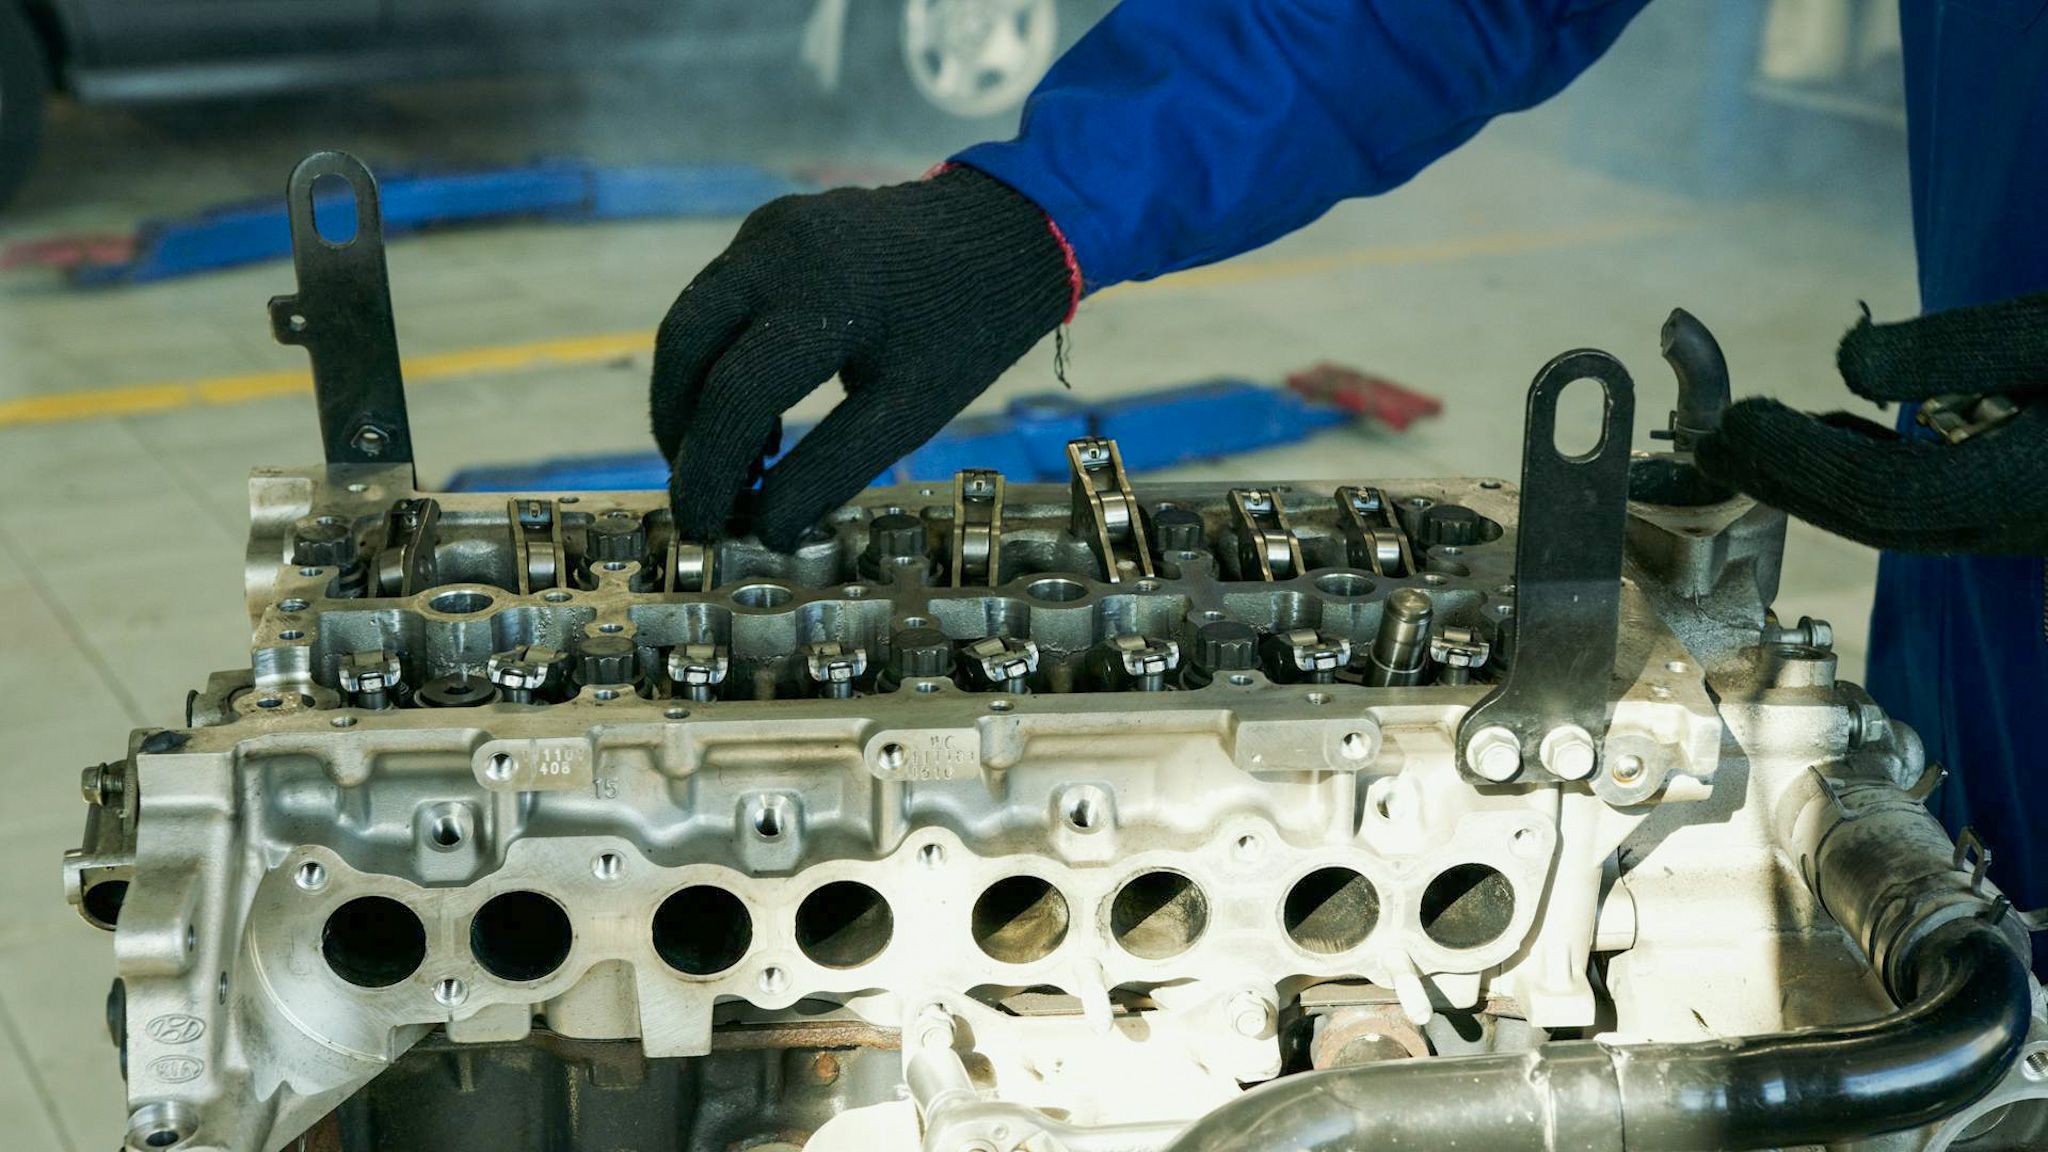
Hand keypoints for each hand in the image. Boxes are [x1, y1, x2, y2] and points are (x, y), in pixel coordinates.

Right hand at [650, 167, 1073, 548]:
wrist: (1000, 228)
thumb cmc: (966, 327)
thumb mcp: (911, 409)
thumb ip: (834, 468)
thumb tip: (767, 530)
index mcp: (826, 298)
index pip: (735, 396)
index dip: (711, 471)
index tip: (707, 524)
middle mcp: (780, 251)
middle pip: (684, 350)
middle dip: (681, 431)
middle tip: (702, 494)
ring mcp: (766, 230)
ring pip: (687, 322)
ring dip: (691, 396)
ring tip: (734, 461)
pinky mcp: (766, 226)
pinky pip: (715, 299)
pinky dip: (716, 359)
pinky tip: (754, 411)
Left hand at [1694, 294, 2047, 552]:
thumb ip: (1954, 348)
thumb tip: (1848, 358)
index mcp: (2029, 484)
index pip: (1885, 492)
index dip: (1800, 459)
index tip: (1737, 423)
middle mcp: (2019, 522)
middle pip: (1877, 519)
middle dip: (1785, 480)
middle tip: (1710, 447)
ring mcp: (2017, 525)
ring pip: (1896, 520)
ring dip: (1814, 481)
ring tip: (1743, 440)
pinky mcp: (2014, 508)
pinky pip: (1923, 506)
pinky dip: (1860, 473)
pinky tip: (1819, 434)